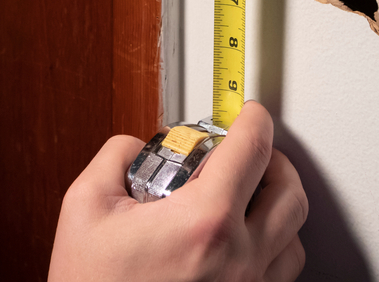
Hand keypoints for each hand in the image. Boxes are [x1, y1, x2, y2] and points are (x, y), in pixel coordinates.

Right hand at [48, 101, 307, 280]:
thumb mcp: (85, 206)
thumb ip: (117, 156)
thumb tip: (142, 145)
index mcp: (204, 223)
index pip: (252, 149)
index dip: (253, 120)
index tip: (248, 114)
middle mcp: (239, 259)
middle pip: (289, 190)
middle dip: (271, 159)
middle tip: (246, 153)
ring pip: (293, 234)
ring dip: (275, 205)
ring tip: (245, 196)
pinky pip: (281, 271)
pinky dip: (272, 245)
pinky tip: (242, 238)